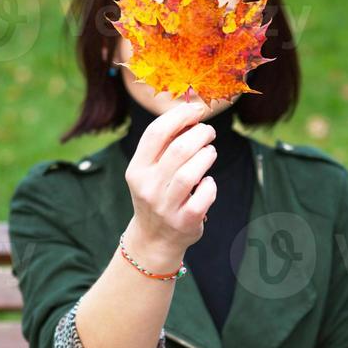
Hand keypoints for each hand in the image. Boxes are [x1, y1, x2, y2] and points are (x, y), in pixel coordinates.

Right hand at [124, 100, 217, 259]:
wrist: (154, 238)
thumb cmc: (158, 194)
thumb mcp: (150, 170)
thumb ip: (165, 144)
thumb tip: (190, 112)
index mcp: (137, 169)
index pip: (156, 133)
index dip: (179, 116)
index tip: (196, 109)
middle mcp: (148, 187)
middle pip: (179, 150)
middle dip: (200, 134)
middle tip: (208, 132)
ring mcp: (165, 206)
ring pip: (191, 173)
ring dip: (207, 156)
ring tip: (210, 152)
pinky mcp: (185, 221)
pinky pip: (204, 195)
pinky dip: (210, 185)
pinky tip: (207, 182)